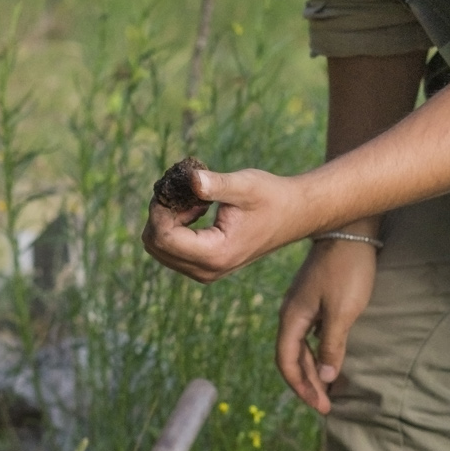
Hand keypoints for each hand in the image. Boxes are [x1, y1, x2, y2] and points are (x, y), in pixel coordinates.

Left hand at [142, 163, 313, 283]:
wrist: (294, 216)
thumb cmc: (271, 197)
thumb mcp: (244, 186)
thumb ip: (215, 184)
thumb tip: (189, 178)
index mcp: (215, 254)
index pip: (163, 237)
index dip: (160, 208)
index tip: (177, 185)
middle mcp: (207, 270)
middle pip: (155, 245)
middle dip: (161, 214)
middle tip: (186, 191)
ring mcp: (205, 272)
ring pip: (159, 249)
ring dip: (168, 220)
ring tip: (197, 201)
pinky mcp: (204, 267)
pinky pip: (171, 249)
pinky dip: (175, 226)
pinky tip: (198, 209)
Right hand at [276, 237, 377, 413]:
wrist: (351, 230)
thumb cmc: (347, 270)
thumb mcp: (342, 312)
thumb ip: (332, 346)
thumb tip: (325, 378)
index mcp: (292, 318)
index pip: (287, 362)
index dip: (301, 387)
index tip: (320, 406)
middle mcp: (291, 313)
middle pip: (293, 357)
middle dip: (308, 383)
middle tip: (327, 406)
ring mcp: (302, 305)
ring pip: (302, 346)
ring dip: (314, 370)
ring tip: (329, 390)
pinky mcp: (314, 299)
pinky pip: (311, 334)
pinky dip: (320, 352)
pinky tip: (331, 361)